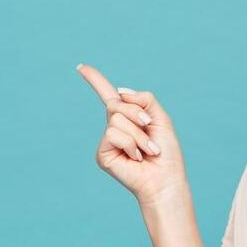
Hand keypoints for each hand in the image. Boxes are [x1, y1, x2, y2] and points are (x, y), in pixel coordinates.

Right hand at [76, 63, 187, 204]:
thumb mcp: (160, 119)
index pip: (109, 96)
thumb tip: (119, 92)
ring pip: (116, 119)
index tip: (81, 67)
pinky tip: (136, 158)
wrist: (165, 179)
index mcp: (128, 118)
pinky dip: (130, 144)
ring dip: (138, 134)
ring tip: (146, 150)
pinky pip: (113, 134)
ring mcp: (107, 141)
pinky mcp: (102, 154)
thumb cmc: (166, 153)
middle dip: (137, 115)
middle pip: (117, 103)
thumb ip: (144, 100)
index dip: (95, 80)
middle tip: (150, 130)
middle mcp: (114, 128)